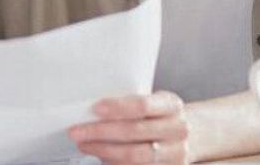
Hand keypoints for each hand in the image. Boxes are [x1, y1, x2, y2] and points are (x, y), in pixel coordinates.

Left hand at [68, 92, 190, 163]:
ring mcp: (175, 153)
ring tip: (84, 145)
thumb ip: (127, 103)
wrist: (183, 134)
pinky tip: (99, 156)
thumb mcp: (150, 101)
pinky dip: (113, 162)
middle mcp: (178, 130)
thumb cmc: (157, 114)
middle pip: (134, 131)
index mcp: (172, 105)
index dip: (117, 107)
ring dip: (103, 150)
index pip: (142, 105)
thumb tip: (90, 110)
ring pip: (134, 155)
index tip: (94, 108)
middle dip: (100, 132)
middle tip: (76, 131)